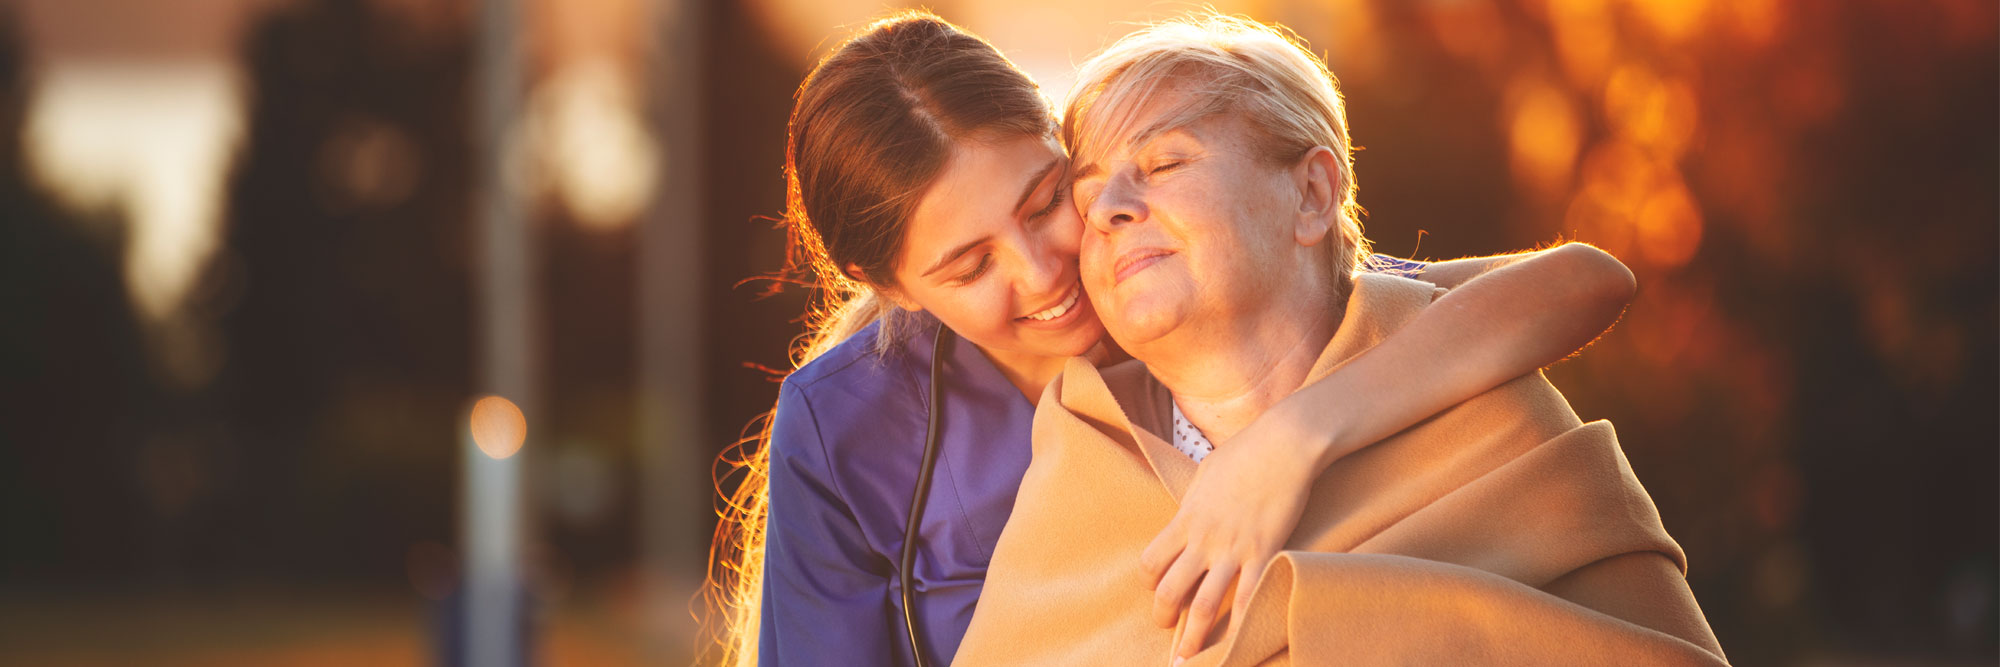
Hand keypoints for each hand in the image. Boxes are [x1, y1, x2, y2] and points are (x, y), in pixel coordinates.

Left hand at [1142, 427, 1316, 660]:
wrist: (1284, 444)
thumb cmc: (1246, 452)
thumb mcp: (1206, 475)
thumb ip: (1195, 503)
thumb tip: (1189, 517)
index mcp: (1185, 518)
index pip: (1151, 562)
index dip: (1149, 582)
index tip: (1157, 589)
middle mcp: (1203, 539)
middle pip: (1169, 590)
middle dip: (1164, 616)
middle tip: (1166, 628)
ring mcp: (1234, 549)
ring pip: (1204, 605)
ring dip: (1194, 636)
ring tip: (1191, 655)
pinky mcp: (1265, 552)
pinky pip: (1250, 598)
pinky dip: (1242, 625)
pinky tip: (1239, 644)